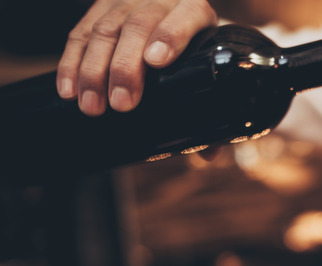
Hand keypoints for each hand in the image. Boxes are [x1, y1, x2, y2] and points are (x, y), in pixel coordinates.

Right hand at [57, 0, 216, 115]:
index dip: (170, 38)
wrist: (175, 9)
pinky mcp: (100, 7)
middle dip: (126, 67)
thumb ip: (210, 106)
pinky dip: (72, 63)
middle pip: (139, 26)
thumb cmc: (195, 46)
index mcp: (195, 11)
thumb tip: (208, 153)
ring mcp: (127, 1)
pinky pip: (80, 32)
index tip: (156, 62)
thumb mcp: (207, 65)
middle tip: (121, 104)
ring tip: (92, 106)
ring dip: (94, 70)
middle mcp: (161, 0)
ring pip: (105, 29)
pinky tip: (69, 89)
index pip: (185, 19)